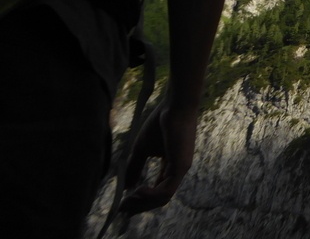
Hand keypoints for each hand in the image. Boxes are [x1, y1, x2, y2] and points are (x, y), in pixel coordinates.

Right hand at [119, 99, 198, 214]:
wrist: (174, 105)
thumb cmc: (160, 123)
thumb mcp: (142, 148)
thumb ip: (135, 167)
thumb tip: (126, 186)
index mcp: (170, 166)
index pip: (157, 190)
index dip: (140, 200)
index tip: (123, 204)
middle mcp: (177, 170)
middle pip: (159, 198)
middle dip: (139, 206)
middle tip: (122, 209)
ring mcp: (181, 169)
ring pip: (162, 198)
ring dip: (142, 203)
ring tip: (127, 201)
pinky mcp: (181, 166)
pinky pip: (166, 190)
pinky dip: (150, 195)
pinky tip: (137, 191)